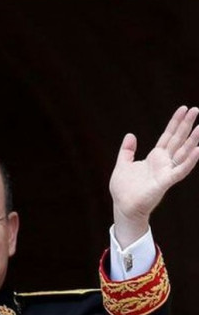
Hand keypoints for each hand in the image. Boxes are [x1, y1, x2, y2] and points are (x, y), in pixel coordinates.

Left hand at [109, 105, 198, 247]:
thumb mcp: (123, 164)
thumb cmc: (124, 189)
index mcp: (155, 157)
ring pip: (183, 153)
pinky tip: (198, 150)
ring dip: (192, 140)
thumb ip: (127, 150)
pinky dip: (189, 161)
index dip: (175, 122)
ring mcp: (166, 171)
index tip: (184, 109)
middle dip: (186, 125)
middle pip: (178, 140)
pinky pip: (180, 170)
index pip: (168, 136)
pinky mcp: (165, 182)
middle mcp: (163, 162)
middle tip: (196, 110)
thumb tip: (130, 135)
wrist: (123, 206)